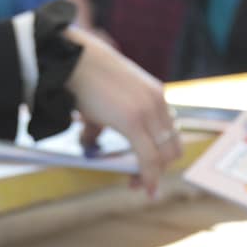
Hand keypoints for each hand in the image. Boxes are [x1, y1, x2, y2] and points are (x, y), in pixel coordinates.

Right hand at [65, 27, 180, 194]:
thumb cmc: (84, 76)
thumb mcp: (105, 99)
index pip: (171, 133)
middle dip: (160, 169)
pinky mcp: (133, 120)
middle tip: (140, 180)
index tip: (149, 167)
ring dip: (151, 175)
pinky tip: (145, 187)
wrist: (74, 59)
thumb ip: (103, 121)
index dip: (163, 155)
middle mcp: (158, 102)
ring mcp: (148, 111)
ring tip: (136, 184)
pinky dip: (149, 176)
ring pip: (163, 155)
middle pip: (172, 147)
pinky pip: (149, 157)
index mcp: (155, 95)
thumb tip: (90, 142)